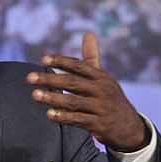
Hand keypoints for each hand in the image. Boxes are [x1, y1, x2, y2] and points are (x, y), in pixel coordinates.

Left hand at [26, 32, 147, 151]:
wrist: (130, 128)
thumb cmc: (110, 98)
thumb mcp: (103, 78)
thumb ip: (91, 58)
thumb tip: (88, 33)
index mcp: (101, 76)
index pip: (78, 66)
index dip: (61, 62)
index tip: (43, 59)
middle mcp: (102, 90)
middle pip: (73, 82)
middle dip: (50, 79)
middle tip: (29, 78)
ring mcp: (101, 108)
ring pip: (73, 101)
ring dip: (53, 98)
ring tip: (35, 95)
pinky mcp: (99, 124)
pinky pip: (79, 119)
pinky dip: (64, 116)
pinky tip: (49, 114)